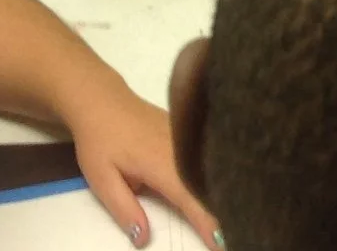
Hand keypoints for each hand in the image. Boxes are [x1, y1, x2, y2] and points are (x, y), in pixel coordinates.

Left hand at [70, 87, 221, 248]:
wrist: (102, 101)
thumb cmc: (100, 142)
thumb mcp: (103, 181)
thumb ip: (125, 210)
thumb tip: (144, 239)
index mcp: (162, 163)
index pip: (191, 198)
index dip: (208, 221)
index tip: (222, 241)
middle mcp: (181, 148)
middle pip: (210, 181)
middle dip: (226, 206)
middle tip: (236, 229)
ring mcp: (186, 136)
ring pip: (211, 165)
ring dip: (224, 187)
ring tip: (237, 208)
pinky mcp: (185, 131)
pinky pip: (205, 155)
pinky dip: (215, 171)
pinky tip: (223, 181)